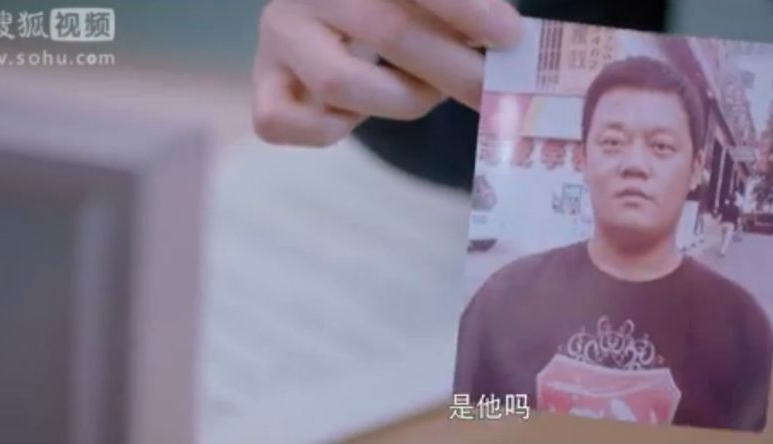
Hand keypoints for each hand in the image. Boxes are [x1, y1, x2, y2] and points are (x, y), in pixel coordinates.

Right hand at [252, 0, 522, 146]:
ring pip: (339, 82)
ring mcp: (280, 34)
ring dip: (402, 99)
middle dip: (454, 68)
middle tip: (494, 90)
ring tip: (429, 93)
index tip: (508, 36)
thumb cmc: (405, 8)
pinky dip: (329, 131)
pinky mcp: (264, 83)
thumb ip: (469, 9)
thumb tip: (509, 36)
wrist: (336, 18)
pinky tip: (357, 115)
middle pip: (389, 30)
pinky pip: (283, 121)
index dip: (466, 9)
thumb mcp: (432, 3)